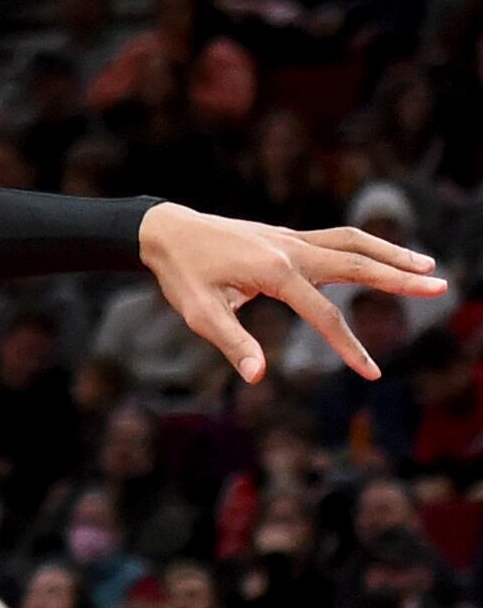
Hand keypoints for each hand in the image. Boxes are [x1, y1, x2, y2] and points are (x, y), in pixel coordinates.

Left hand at [137, 202, 439, 382]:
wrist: (167, 232)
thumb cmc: (182, 276)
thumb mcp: (200, 314)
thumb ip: (232, 343)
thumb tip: (258, 376)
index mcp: (275, 272)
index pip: (324, 314)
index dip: (348, 347)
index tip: (371, 373)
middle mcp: (292, 249)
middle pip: (357, 263)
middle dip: (399, 279)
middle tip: (440, 288)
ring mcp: (293, 239)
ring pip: (354, 242)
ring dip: (391, 253)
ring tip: (427, 267)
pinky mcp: (289, 237)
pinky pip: (338, 238)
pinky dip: (367, 246)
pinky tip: (383, 256)